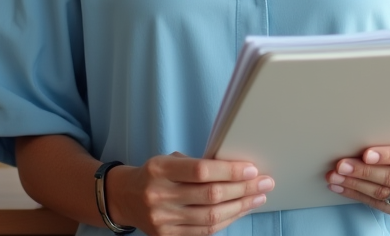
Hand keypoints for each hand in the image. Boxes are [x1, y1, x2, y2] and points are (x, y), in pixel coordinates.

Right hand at [107, 152, 273, 235]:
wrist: (124, 198)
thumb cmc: (154, 174)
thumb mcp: (168, 160)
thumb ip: (197, 165)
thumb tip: (237, 169)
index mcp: (160, 169)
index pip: (201, 170)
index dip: (230, 171)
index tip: (252, 169)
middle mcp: (160, 195)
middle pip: (210, 195)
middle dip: (243, 189)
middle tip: (264, 182)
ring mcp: (163, 220)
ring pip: (211, 217)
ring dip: (240, 207)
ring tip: (258, 197)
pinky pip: (204, 231)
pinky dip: (227, 220)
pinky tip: (240, 211)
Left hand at [325, 137, 389, 224]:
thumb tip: (366, 134)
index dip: (388, 155)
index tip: (365, 153)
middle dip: (364, 171)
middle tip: (340, 165)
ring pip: (384, 195)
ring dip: (355, 186)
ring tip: (335, 177)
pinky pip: (381, 206)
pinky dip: (359, 196)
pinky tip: (344, 188)